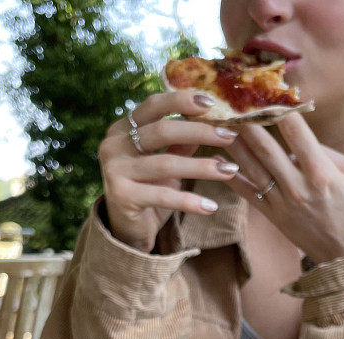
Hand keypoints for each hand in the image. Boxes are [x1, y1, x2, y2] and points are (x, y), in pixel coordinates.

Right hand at [99, 92, 239, 252]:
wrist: (127, 232)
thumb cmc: (148, 192)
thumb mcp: (166, 164)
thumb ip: (181, 144)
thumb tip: (212, 123)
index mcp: (122, 129)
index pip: (153, 106)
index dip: (181, 100)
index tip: (212, 103)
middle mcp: (113, 145)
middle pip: (162, 130)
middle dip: (200, 131)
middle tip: (230, 136)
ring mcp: (115, 170)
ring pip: (166, 163)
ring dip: (202, 167)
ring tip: (230, 170)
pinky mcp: (122, 196)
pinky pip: (163, 195)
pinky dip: (189, 201)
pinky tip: (211, 206)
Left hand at [224, 113, 343, 263]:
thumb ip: (328, 153)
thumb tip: (301, 140)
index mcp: (321, 174)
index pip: (297, 134)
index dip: (281, 110)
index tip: (268, 90)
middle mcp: (298, 187)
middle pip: (267, 149)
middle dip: (248, 122)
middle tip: (231, 100)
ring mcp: (282, 203)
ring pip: (252, 168)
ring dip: (234, 143)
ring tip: (218, 122)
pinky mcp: (272, 216)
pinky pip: (247, 193)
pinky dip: (231, 175)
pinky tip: (216, 158)